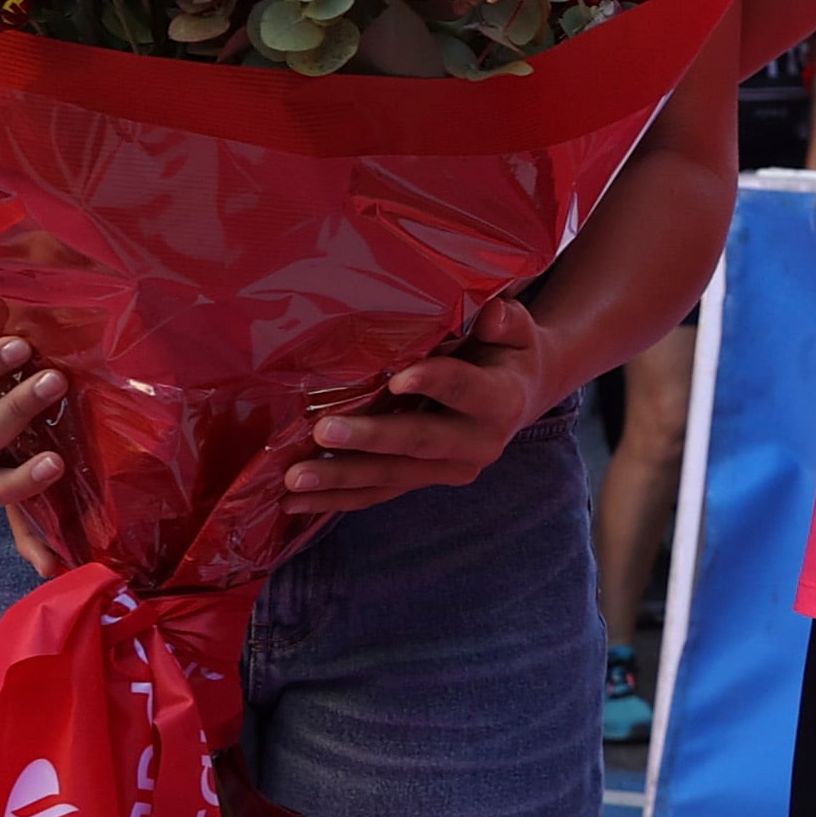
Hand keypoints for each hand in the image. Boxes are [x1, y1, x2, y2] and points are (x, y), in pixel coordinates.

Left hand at [294, 294, 549, 511]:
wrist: (521, 396)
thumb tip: (492, 314)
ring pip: (390, 477)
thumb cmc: (509, 351)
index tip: (396, 378)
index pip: (466, 390)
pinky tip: (296, 503)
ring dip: (340, 480)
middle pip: (419, 443)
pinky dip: (337, 499)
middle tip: (323, 432)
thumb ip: (507, 323)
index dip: (434, 383)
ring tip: (294, 480)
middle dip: (370, 439)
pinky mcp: (424, 482)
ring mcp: (448, 470)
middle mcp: (478, 445)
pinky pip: (378, 495)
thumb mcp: (517, 331)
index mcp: (502, 401)